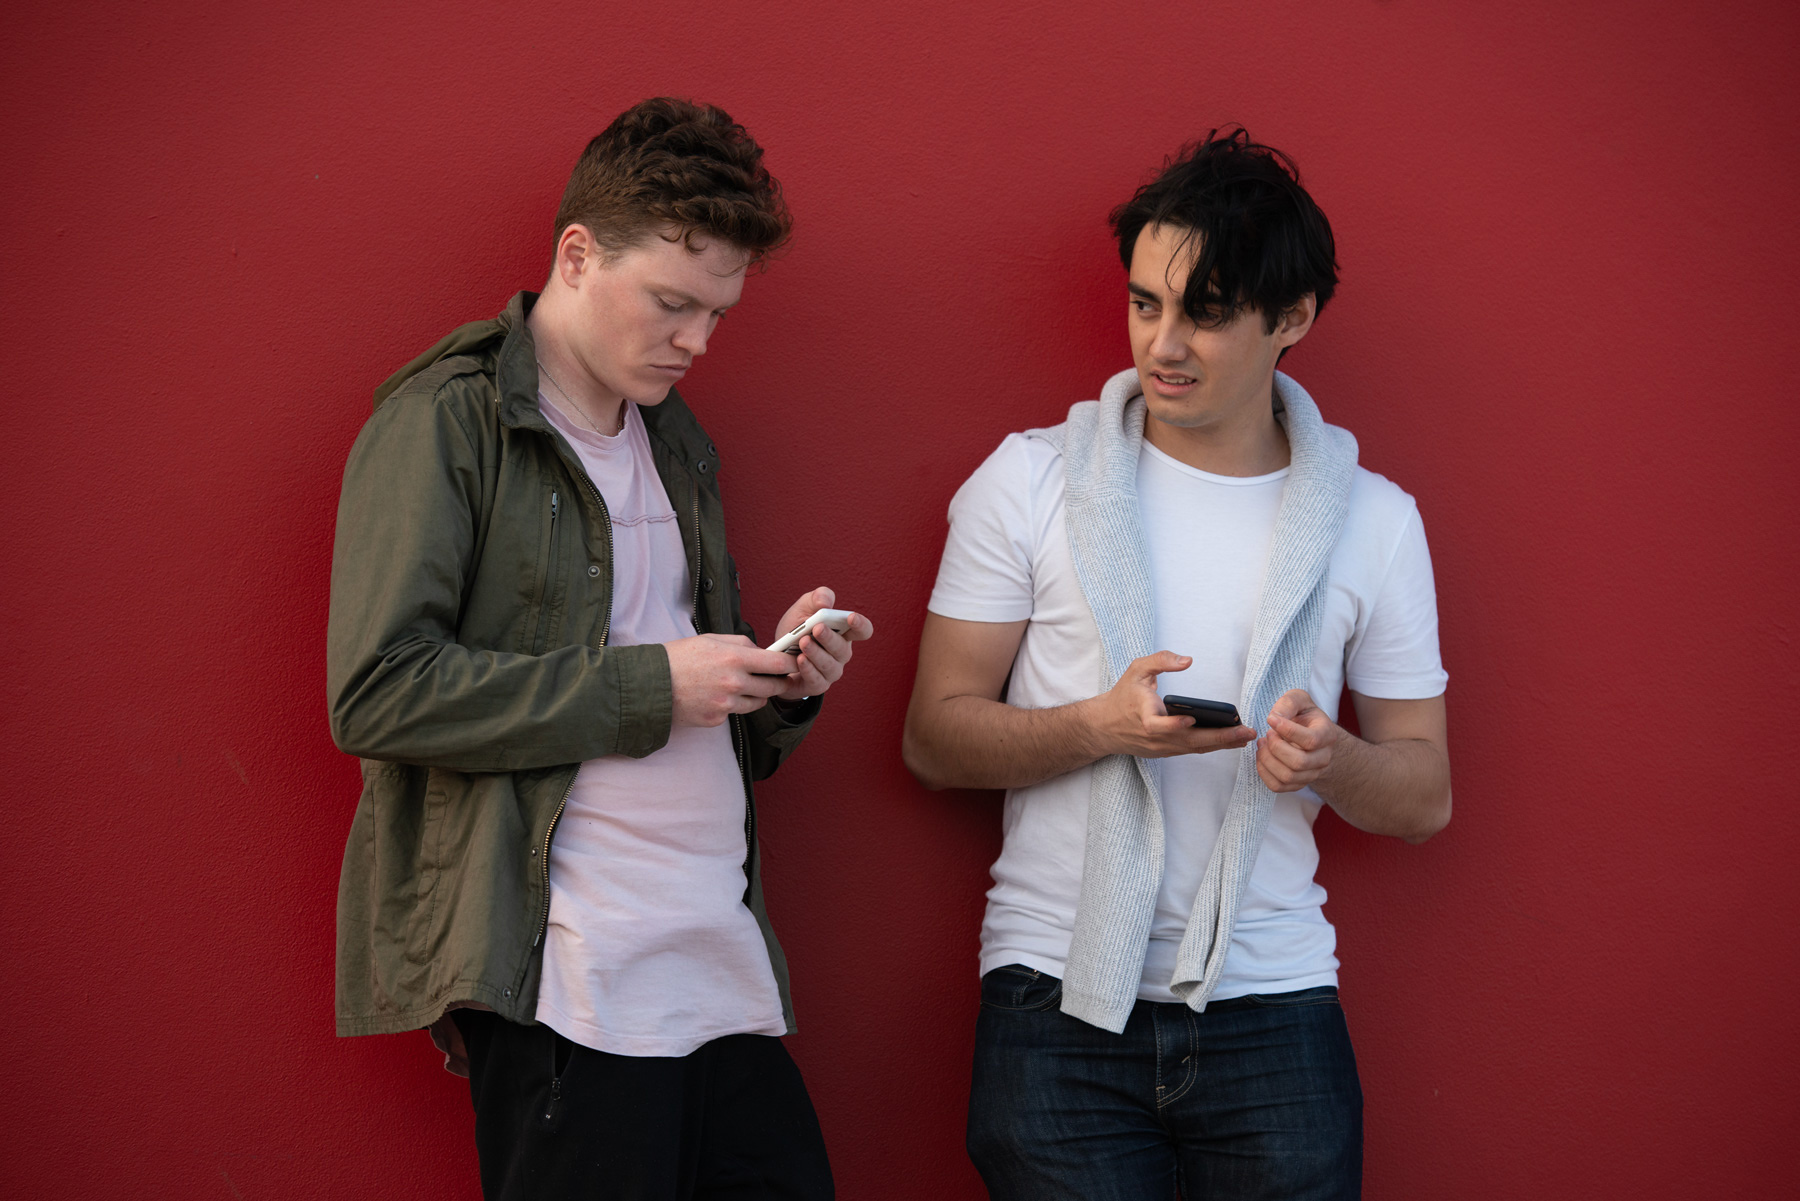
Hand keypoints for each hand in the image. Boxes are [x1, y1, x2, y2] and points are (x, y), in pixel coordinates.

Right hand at [664, 634, 798, 726]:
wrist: (650, 684)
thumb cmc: (679, 657)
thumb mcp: (711, 639)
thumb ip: (741, 644)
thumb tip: (762, 651)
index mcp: (734, 658)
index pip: (778, 664)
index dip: (790, 664)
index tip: (793, 662)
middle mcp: (734, 683)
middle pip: (774, 687)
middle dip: (777, 681)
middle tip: (774, 676)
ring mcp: (726, 704)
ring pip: (758, 702)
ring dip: (757, 694)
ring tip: (741, 684)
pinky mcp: (717, 719)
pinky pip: (736, 712)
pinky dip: (733, 705)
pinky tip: (717, 695)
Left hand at [769, 586, 873, 702]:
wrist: (775, 655)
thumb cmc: (796, 629)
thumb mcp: (803, 608)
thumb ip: (817, 598)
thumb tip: (825, 604)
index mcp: (844, 634)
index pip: (863, 631)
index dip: (861, 625)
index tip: (851, 617)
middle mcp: (840, 654)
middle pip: (843, 649)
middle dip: (830, 638)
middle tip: (817, 628)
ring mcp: (830, 671)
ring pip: (829, 665)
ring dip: (817, 653)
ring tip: (803, 642)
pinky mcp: (817, 685)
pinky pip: (817, 680)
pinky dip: (808, 670)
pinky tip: (800, 660)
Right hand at [1082, 652, 1255, 759]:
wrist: (1103, 727)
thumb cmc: (1122, 697)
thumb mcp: (1136, 671)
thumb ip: (1160, 661)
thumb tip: (1187, 661)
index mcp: (1144, 717)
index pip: (1159, 726)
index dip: (1174, 725)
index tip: (1191, 720)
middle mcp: (1154, 738)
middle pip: (1189, 742)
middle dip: (1220, 738)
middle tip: (1245, 733)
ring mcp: (1161, 748)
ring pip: (1194, 748)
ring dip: (1222, 744)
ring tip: (1246, 737)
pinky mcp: (1166, 752)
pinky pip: (1191, 750)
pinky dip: (1211, 746)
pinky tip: (1230, 740)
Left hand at [1256, 689, 1343, 791]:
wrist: (1310, 733)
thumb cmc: (1303, 715)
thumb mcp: (1299, 700)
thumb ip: (1289, 703)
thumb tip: (1275, 718)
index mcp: (1327, 735)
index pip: (1311, 740)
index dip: (1287, 730)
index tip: (1271, 719)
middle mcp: (1323, 758)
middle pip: (1299, 762)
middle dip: (1276, 747)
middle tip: (1267, 734)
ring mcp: (1311, 773)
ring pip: (1288, 777)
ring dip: (1267, 760)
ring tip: (1262, 744)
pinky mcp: (1298, 783)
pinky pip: (1278, 786)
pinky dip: (1264, 772)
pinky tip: (1262, 757)